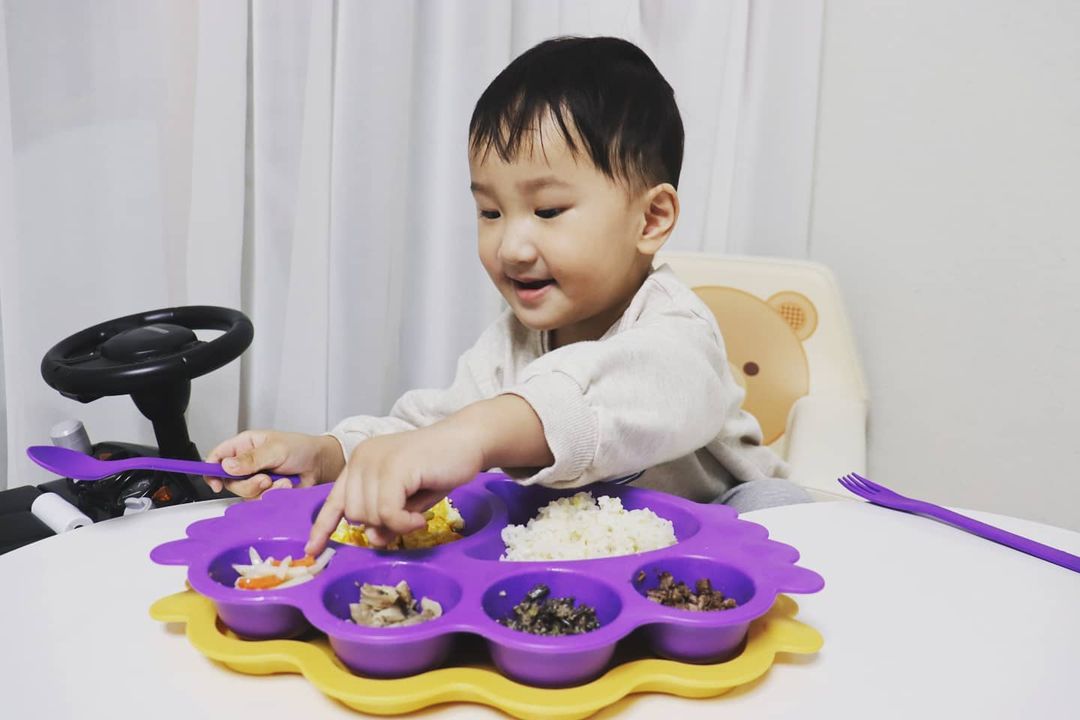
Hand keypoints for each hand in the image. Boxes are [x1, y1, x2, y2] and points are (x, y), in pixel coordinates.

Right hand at [204, 430, 344, 498]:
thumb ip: (251, 459)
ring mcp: (255, 480)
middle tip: (265, 478)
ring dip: (263, 490)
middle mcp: (246, 464)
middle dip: (247, 484)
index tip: (216, 482)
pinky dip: (273, 496)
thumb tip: (227, 466)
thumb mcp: (275, 449)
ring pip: (244, 494)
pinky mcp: (265, 493)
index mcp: (244, 446)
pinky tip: (285, 487)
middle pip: (229, 481)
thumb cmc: (301, 449)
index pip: (217, 456)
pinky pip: (259, 502)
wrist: (321, 465)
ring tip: (280, 481)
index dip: (211, 470)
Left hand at [306, 423, 483, 554]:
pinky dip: (404, 523)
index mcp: (360, 462)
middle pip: (353, 514)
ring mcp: (376, 461)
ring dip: (395, 524)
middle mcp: (362, 458)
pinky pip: (387, 513)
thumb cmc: (439, 468)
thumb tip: (375, 540)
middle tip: (407, 517)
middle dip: (379, 524)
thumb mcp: (408, 500)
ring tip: (417, 513)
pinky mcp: (394, 468)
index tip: (312, 551)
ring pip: (368, 516)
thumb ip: (387, 518)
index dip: (322, 528)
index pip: (334, 500)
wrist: (468, 440)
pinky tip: (420, 518)